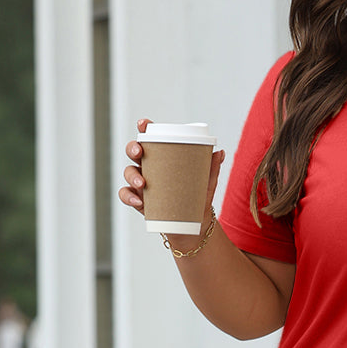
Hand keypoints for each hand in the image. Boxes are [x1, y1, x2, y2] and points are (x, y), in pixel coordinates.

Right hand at [117, 117, 225, 235]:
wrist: (194, 223)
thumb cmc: (198, 197)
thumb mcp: (206, 182)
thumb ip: (212, 167)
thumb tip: (220, 152)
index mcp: (162, 157)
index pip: (150, 138)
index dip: (144, 128)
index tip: (143, 124)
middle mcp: (148, 166)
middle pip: (133, 151)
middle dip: (132, 148)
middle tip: (139, 152)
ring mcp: (141, 183)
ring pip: (128, 172)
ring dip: (132, 175)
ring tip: (142, 184)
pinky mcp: (138, 200)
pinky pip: (126, 195)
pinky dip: (129, 197)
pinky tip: (139, 201)